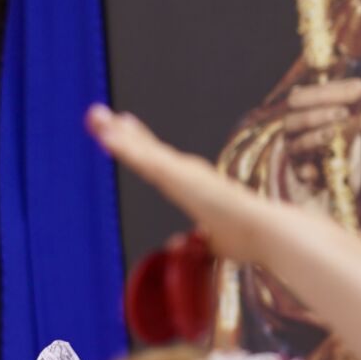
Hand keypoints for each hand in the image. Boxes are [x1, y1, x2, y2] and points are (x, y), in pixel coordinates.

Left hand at [88, 105, 270, 262]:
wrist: (266, 232)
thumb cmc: (248, 238)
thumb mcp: (210, 243)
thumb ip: (193, 242)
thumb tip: (174, 246)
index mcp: (192, 184)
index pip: (158, 160)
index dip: (139, 143)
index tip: (123, 126)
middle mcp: (186, 173)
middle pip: (145, 148)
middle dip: (119, 131)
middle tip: (95, 113)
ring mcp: (183, 173)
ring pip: (142, 150)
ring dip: (116, 133)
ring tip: (94, 116)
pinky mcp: (181, 178)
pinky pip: (147, 160)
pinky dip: (127, 147)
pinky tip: (108, 137)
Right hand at [280, 79, 360, 184]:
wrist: (343, 149)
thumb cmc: (344, 119)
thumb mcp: (351, 102)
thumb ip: (353, 91)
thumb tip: (357, 89)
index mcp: (299, 107)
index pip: (297, 99)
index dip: (319, 99)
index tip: (343, 103)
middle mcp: (292, 128)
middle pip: (292, 121)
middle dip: (317, 117)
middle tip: (344, 114)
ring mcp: (295, 150)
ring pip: (297, 145)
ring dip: (316, 137)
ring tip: (335, 132)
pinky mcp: (302, 171)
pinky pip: (300, 172)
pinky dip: (308, 171)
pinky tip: (317, 169)